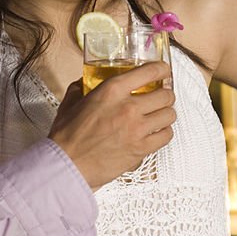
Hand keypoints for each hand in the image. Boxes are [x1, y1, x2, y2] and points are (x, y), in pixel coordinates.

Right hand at [48, 61, 174, 188]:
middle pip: (166, 94)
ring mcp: (136, 129)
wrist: (67, 166)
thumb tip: (86, 81)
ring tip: (159, 115)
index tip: (163, 71)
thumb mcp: (71, 102)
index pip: (149, 72)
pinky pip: (166, 136)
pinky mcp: (140, 149)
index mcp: (112, 91)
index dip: (162, 69)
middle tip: (161, 96)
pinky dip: (164, 132)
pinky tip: (156, 132)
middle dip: (166, 94)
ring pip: (170, 115)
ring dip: (166, 113)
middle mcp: (128, 107)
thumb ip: (81, 87)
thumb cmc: (67, 137)